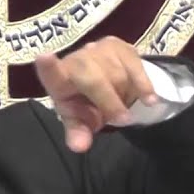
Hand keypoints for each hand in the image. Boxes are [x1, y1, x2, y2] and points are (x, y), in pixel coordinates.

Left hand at [34, 36, 158, 152]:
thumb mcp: (81, 122)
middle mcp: (76, 60)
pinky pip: (135, 64)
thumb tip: (79, 147)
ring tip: (123, 105)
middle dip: (108, 100)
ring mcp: (98, 49)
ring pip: (116, 72)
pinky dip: (143, 85)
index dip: (48, 66)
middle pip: (91, 76)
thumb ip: (78, 134)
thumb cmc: (86, 105)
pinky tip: (149, 99)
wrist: (106, 86)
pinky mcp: (119, 46)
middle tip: (122, 120)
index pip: (50, 73)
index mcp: (59, 81)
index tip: (44, 57)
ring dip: (124, 94)